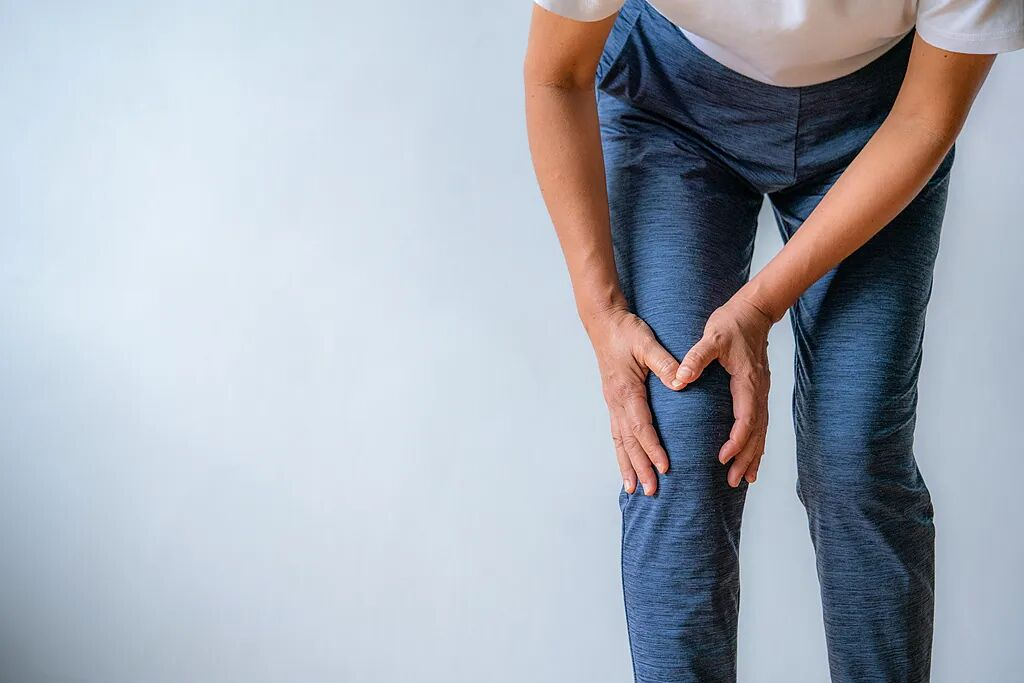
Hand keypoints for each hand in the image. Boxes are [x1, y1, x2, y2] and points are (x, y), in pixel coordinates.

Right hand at [586, 307, 681, 495]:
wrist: (604, 322)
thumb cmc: (626, 331)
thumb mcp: (646, 342)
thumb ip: (664, 362)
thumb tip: (682, 381)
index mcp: (626, 390)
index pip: (641, 426)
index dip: (653, 448)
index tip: (665, 467)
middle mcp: (616, 401)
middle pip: (628, 442)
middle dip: (640, 468)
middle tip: (650, 492)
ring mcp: (612, 403)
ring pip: (620, 441)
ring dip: (628, 466)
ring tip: (633, 489)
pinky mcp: (614, 401)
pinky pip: (617, 433)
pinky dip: (622, 452)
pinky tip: (626, 465)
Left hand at [673, 297, 772, 486]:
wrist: (752, 311)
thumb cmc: (730, 323)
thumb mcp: (711, 338)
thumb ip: (696, 358)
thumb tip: (680, 379)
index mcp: (747, 381)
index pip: (745, 419)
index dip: (736, 441)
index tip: (722, 457)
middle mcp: (758, 391)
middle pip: (756, 433)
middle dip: (746, 458)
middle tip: (733, 482)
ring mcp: (761, 392)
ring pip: (761, 432)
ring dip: (753, 456)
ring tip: (744, 480)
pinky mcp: (757, 392)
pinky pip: (760, 424)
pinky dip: (756, 444)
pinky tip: (751, 459)